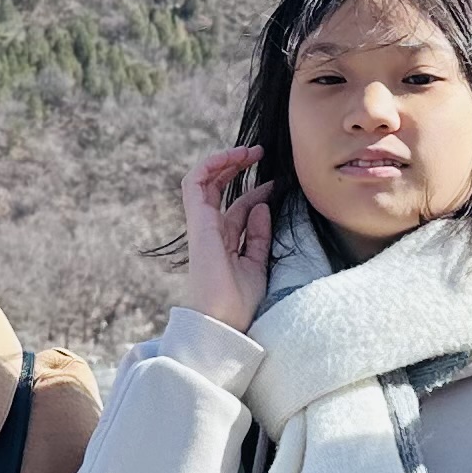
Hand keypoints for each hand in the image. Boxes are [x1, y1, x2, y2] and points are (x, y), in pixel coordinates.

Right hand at [178, 146, 274, 330]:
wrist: (223, 321)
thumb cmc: (238, 302)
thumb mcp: (257, 263)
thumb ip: (258, 235)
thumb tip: (263, 206)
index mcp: (225, 242)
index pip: (238, 208)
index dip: (257, 192)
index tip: (276, 183)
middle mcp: (211, 230)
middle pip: (218, 189)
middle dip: (237, 168)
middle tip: (260, 155)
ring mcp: (203, 225)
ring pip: (204, 181)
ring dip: (226, 161)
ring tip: (251, 151)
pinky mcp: (198, 222)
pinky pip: (194, 184)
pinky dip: (212, 165)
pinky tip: (235, 157)